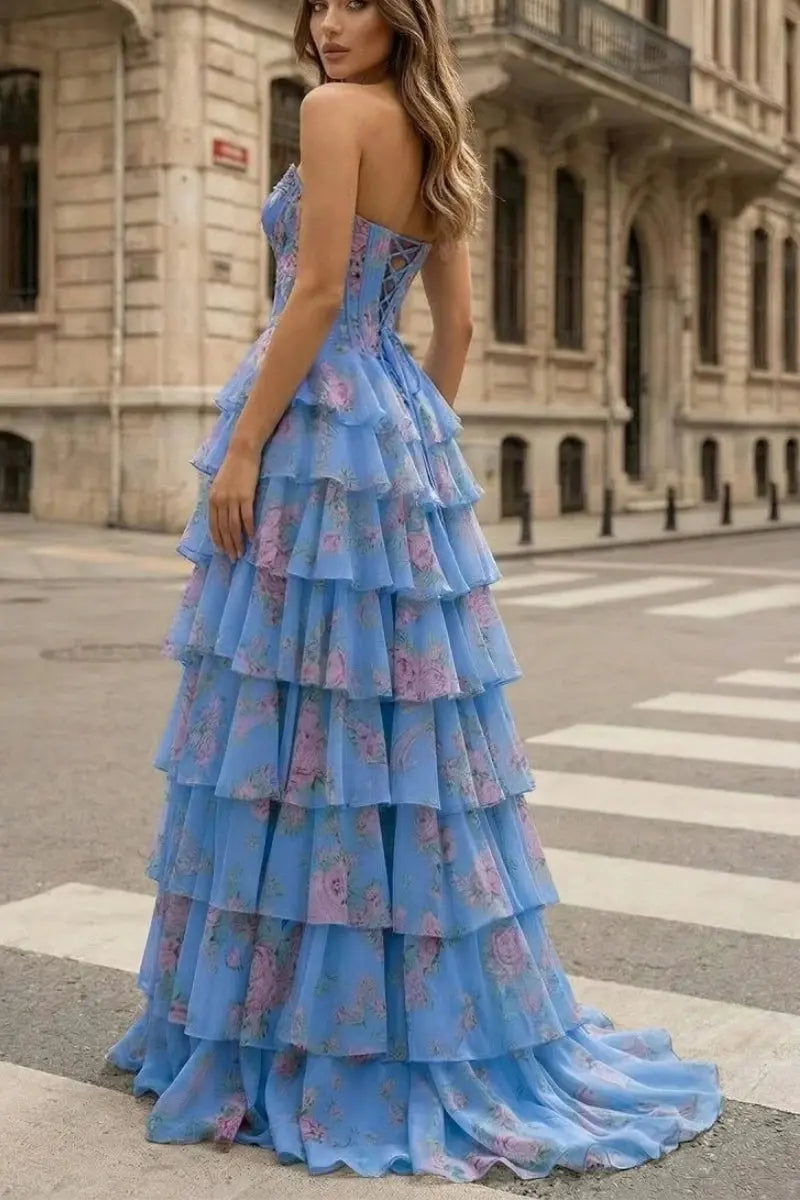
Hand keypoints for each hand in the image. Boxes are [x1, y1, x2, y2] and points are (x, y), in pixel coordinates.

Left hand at [208, 440, 259, 560]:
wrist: (242, 452)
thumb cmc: (233, 467)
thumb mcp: (220, 484)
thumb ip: (219, 499)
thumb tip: (222, 516)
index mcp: (212, 499)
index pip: (213, 525)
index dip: (218, 540)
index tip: (222, 551)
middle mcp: (220, 500)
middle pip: (223, 528)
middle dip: (227, 545)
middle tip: (233, 557)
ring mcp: (233, 498)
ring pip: (233, 526)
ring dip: (237, 541)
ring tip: (241, 552)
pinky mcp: (246, 496)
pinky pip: (246, 517)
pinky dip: (248, 528)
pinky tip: (251, 537)